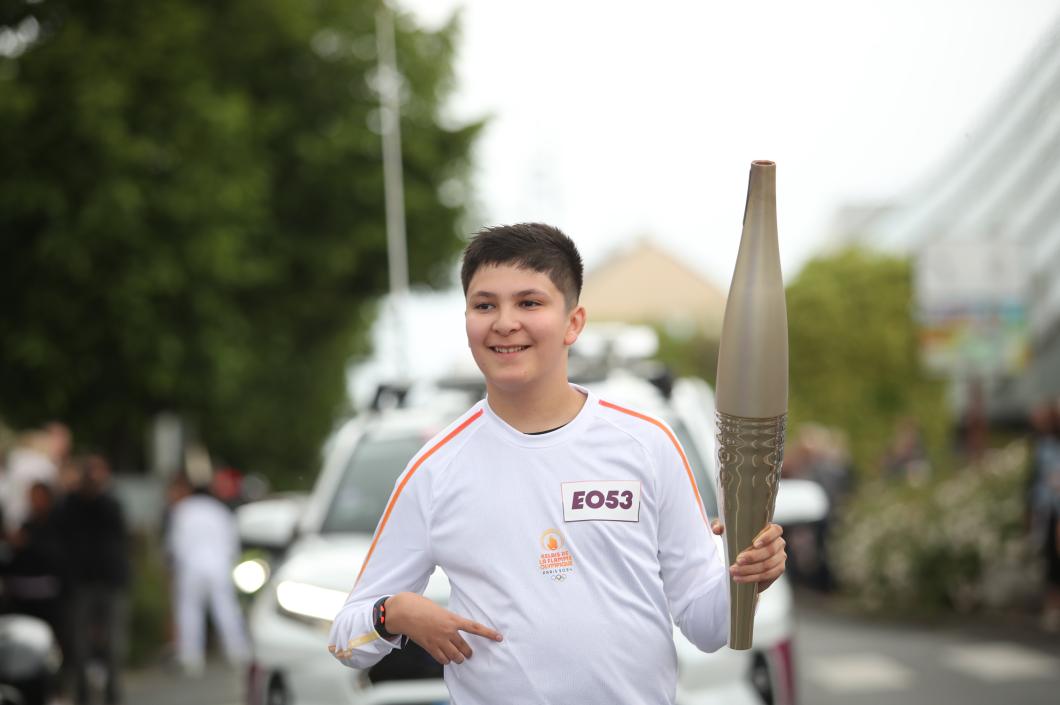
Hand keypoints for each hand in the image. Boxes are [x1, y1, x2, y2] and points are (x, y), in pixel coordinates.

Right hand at [384, 592, 502, 664]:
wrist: (404, 611)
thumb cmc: (420, 606)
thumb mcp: (440, 609)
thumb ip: (449, 619)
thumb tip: (454, 627)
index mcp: (452, 619)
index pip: (475, 628)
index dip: (488, 633)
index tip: (498, 637)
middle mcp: (448, 631)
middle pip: (465, 648)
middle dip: (468, 652)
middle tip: (468, 653)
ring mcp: (438, 641)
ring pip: (455, 657)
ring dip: (457, 658)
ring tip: (457, 657)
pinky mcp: (429, 647)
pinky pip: (442, 660)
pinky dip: (445, 660)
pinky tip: (444, 657)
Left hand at [711, 520, 786, 592]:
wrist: (742, 556)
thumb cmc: (737, 538)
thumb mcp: (728, 530)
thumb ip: (720, 526)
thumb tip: (717, 529)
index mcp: (771, 530)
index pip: (776, 531)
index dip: (767, 537)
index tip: (754, 544)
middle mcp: (779, 543)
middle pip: (770, 551)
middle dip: (753, 557)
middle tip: (738, 561)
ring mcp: (780, 558)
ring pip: (768, 566)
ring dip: (750, 570)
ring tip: (734, 572)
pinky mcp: (777, 571)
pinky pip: (768, 576)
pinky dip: (753, 578)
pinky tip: (740, 579)